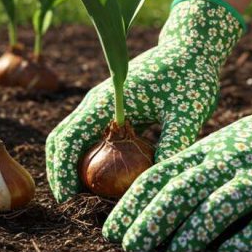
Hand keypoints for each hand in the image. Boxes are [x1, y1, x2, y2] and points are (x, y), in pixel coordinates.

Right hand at [45, 0, 244, 201]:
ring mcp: (102, 105)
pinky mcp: (114, 109)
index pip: (68, 139)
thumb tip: (159, 180)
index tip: (67, 200)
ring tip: (88, 198)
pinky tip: (110, 182)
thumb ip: (174, 142)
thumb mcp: (186, 111)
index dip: (62, 171)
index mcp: (105, 101)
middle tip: (71, 204)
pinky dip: (92, 159)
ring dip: (74, 166)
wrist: (191, 47)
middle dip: (60, 172)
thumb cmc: (190, 75)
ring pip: (74, 139)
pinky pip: (92, 137)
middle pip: (61, 140)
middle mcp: (96, 102)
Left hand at [103, 56, 251, 251]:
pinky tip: (232, 251)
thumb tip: (149, 211)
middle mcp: (228, 161)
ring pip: (224, 200)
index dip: (132, 204)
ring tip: (176, 249)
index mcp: (205, 152)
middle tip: (131, 245)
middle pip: (184, 189)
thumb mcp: (221, 148)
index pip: (159, 176)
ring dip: (197, 226)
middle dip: (154, 219)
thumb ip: (192, 172)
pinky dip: (250, 233)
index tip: (110, 230)